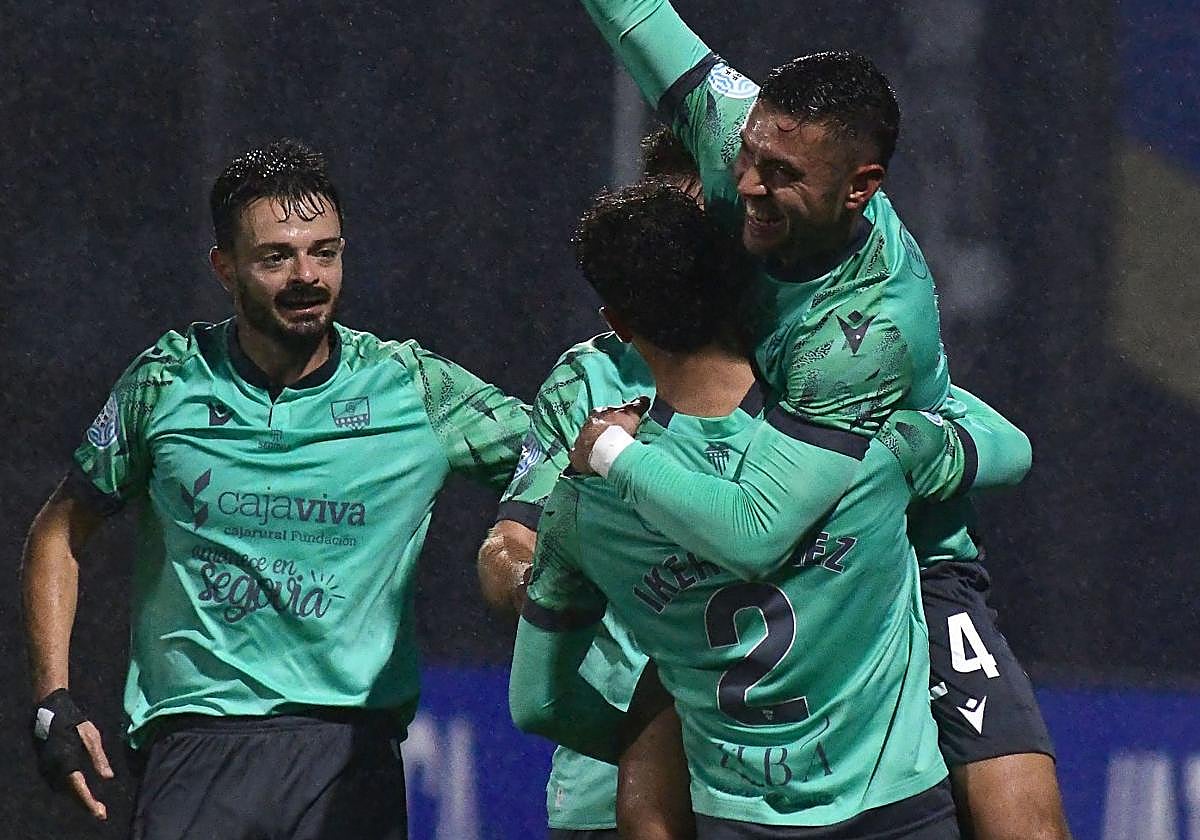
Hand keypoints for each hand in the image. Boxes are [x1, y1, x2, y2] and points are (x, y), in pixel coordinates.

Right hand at [32, 689, 113, 820]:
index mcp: (66, 760)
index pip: (78, 787)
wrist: (50, 710)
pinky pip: (59, 784)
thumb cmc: (74, 721)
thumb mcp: (91, 736)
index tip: (100, 813)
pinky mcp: (45, 766)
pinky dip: (71, 790)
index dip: (89, 802)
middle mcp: (53, 768)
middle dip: (86, 804)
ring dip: (78, 798)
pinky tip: (82, 792)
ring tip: (95, 805)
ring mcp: (46, 768)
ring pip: (63, 790)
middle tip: (102, 813)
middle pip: (70, 793)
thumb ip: (99, 758)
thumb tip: (109, 778)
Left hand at [569, 396, 650, 474]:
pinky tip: (587, 463)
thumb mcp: (632, 413)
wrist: (605, 447)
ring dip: (591, 446)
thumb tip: (645, 398)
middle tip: (608, 440)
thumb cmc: (618, 428)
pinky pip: (576, 457)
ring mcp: (579, 440)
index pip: (603, 414)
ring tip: (600, 453)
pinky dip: (581, 459)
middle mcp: (586, 425)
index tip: (616, 425)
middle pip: (592, 428)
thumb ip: (638, 405)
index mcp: (598, 413)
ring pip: (584, 441)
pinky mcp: (575, 456)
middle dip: (599, 432)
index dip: (610, 419)